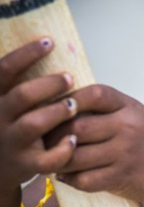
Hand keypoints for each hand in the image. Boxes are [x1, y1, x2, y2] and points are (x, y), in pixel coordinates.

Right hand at [0, 39, 77, 190]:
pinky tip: (73, 140)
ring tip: (74, 106)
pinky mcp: (26, 164)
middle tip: (69, 78)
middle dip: (49, 85)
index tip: (49, 41)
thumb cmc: (9, 124)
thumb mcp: (4, 100)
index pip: (3, 70)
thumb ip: (19, 81)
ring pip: (34, 124)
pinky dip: (62, 150)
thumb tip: (47, 45)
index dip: (26, 54)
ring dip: (57, 112)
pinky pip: (46, 159)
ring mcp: (11, 142)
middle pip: (22, 96)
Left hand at [52, 84, 143, 205]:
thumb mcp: (135, 115)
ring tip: (50, 159)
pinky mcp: (122, 177)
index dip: (68, 99)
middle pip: (76, 127)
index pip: (92, 94)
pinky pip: (84, 180)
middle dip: (53, 135)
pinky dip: (70, 179)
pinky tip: (67, 176)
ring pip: (74, 156)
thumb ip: (105, 108)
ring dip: (57, 160)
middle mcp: (128, 128)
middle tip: (42, 140)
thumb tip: (55, 104)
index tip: (54, 108)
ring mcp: (125, 153)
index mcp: (129, 108)